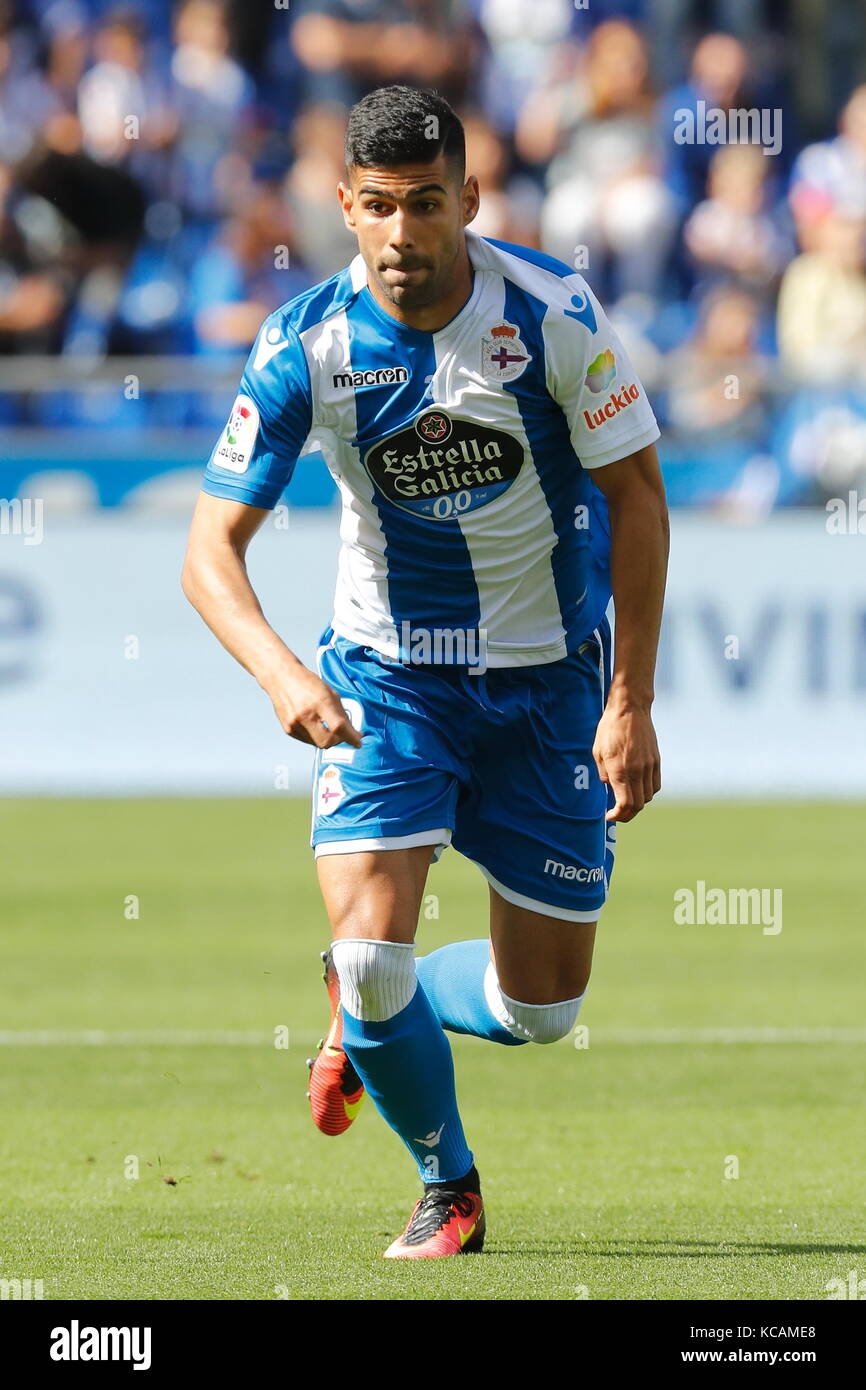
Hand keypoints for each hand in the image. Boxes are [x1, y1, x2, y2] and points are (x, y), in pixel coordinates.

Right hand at [265, 665, 362, 750]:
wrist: (281, 676)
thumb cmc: (306, 681)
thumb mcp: (330, 692)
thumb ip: (341, 713)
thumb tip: (352, 731)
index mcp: (320, 702)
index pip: (339, 727)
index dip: (351, 737)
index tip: (358, 742)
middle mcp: (306, 715)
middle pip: (328, 742)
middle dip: (339, 741)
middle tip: (343, 735)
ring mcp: (295, 724)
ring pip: (318, 744)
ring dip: (327, 739)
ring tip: (327, 726)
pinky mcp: (288, 729)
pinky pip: (307, 741)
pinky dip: (315, 736)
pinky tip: (315, 725)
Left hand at [592, 702, 660, 822]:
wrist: (630, 709)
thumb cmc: (610, 728)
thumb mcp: (598, 752)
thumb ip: (603, 773)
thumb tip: (608, 786)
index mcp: (620, 770)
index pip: (625, 804)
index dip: (617, 815)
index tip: (609, 815)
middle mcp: (637, 771)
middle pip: (638, 805)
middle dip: (626, 814)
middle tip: (616, 812)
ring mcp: (649, 766)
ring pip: (648, 797)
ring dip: (637, 803)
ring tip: (626, 799)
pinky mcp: (656, 760)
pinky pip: (655, 785)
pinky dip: (647, 792)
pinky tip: (637, 788)